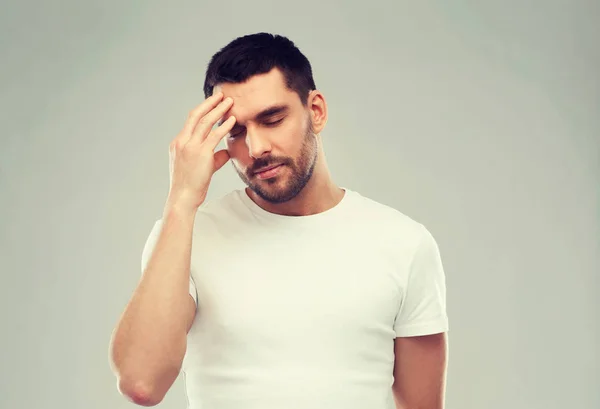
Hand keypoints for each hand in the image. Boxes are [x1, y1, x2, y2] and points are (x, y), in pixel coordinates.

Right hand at [164, 92, 235, 214]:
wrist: (183, 198)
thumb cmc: (191, 186)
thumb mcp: (201, 168)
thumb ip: (213, 158)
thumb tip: (226, 152)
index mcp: (178, 143)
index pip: (190, 120)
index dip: (203, 109)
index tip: (213, 102)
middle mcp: (182, 141)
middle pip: (196, 115)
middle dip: (209, 103)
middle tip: (221, 94)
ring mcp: (190, 147)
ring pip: (205, 122)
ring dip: (218, 110)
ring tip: (229, 102)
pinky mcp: (200, 154)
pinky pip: (214, 136)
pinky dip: (224, 126)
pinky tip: (233, 120)